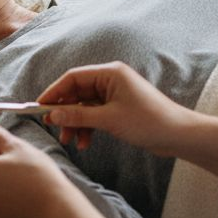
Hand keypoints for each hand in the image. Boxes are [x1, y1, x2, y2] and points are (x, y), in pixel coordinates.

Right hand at [35, 62, 188, 153]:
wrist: (178, 135)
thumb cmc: (149, 122)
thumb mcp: (109, 119)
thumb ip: (79, 115)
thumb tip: (53, 114)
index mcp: (110, 73)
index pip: (73, 78)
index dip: (54, 92)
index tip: (40, 107)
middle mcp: (110, 80)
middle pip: (76, 93)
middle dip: (64, 112)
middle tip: (54, 128)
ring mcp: (114, 95)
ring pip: (83, 106)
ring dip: (75, 123)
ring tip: (69, 141)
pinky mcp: (117, 109)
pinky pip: (94, 115)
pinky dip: (87, 128)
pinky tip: (85, 143)